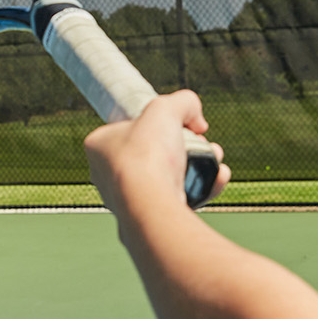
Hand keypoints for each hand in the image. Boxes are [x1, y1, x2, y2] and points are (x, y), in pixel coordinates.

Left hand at [84, 90, 228, 218]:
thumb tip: (197, 119)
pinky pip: (181, 197)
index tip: (179, 123)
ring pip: (171, 175)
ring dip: (199, 163)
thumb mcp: (165, 108)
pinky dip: (203, 186)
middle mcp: (108, 175)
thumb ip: (183, 102)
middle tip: (202, 141)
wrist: (151, 203)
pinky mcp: (151, 216)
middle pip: (157, 152)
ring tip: (214, 156)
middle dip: (188, 144)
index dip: (158, 123)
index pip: (132, 128)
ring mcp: (129, 198)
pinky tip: (218, 176)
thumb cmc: (146, 155)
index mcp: (99, 146)